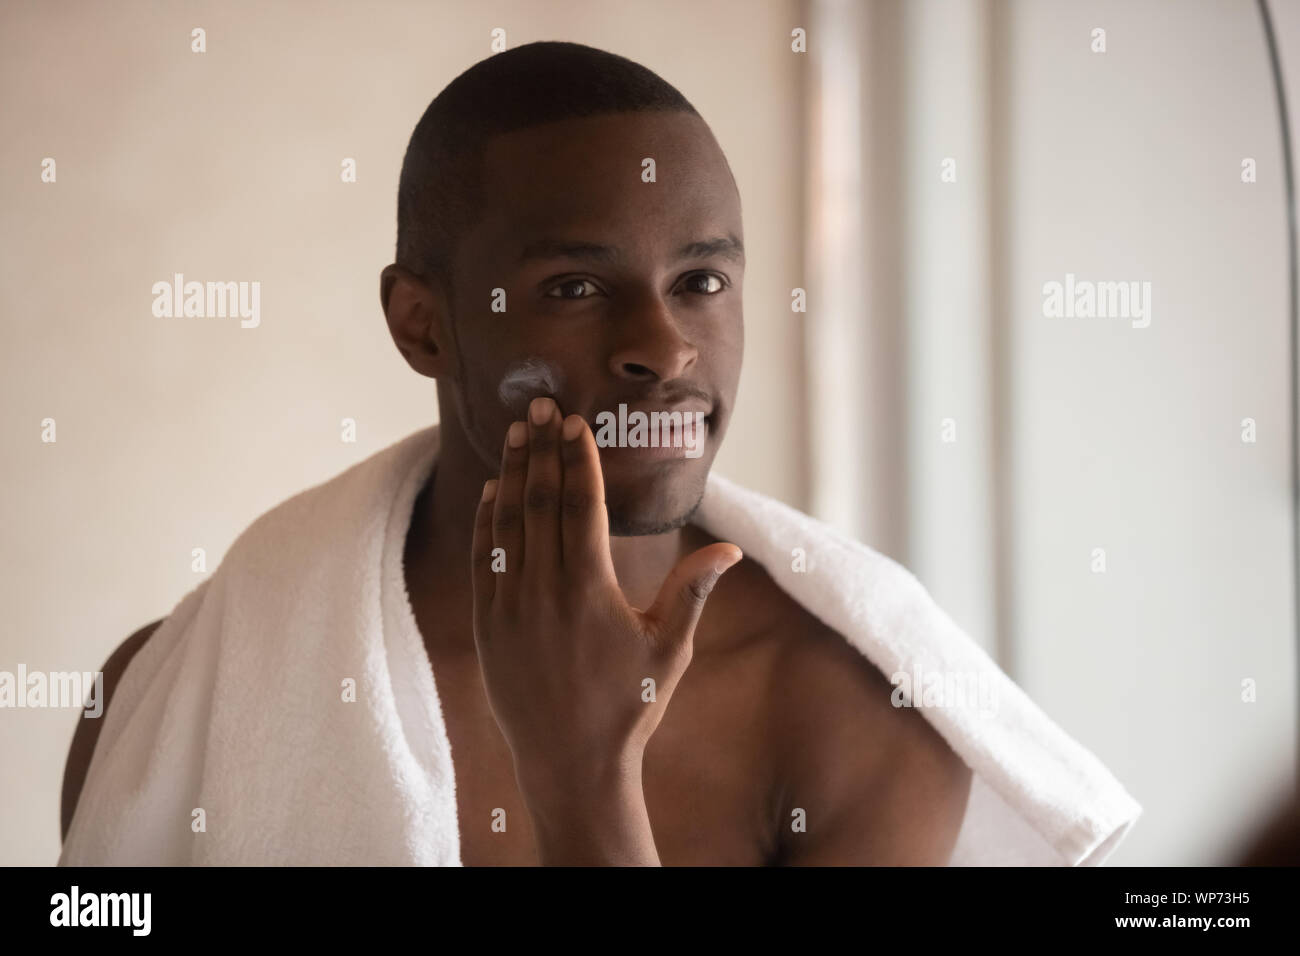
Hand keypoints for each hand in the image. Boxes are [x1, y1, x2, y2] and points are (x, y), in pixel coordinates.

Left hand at [470, 395, 742, 794]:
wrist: (571, 763)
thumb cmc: (629, 707)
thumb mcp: (669, 650)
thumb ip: (691, 592)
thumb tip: (730, 549)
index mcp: (589, 587)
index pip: (581, 503)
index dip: (578, 457)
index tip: (575, 422)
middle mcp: (543, 588)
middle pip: (541, 500)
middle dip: (543, 448)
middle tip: (541, 405)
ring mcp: (508, 605)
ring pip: (507, 522)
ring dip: (513, 473)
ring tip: (517, 433)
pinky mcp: (487, 625)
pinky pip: (483, 558)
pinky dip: (487, 520)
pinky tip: (492, 491)